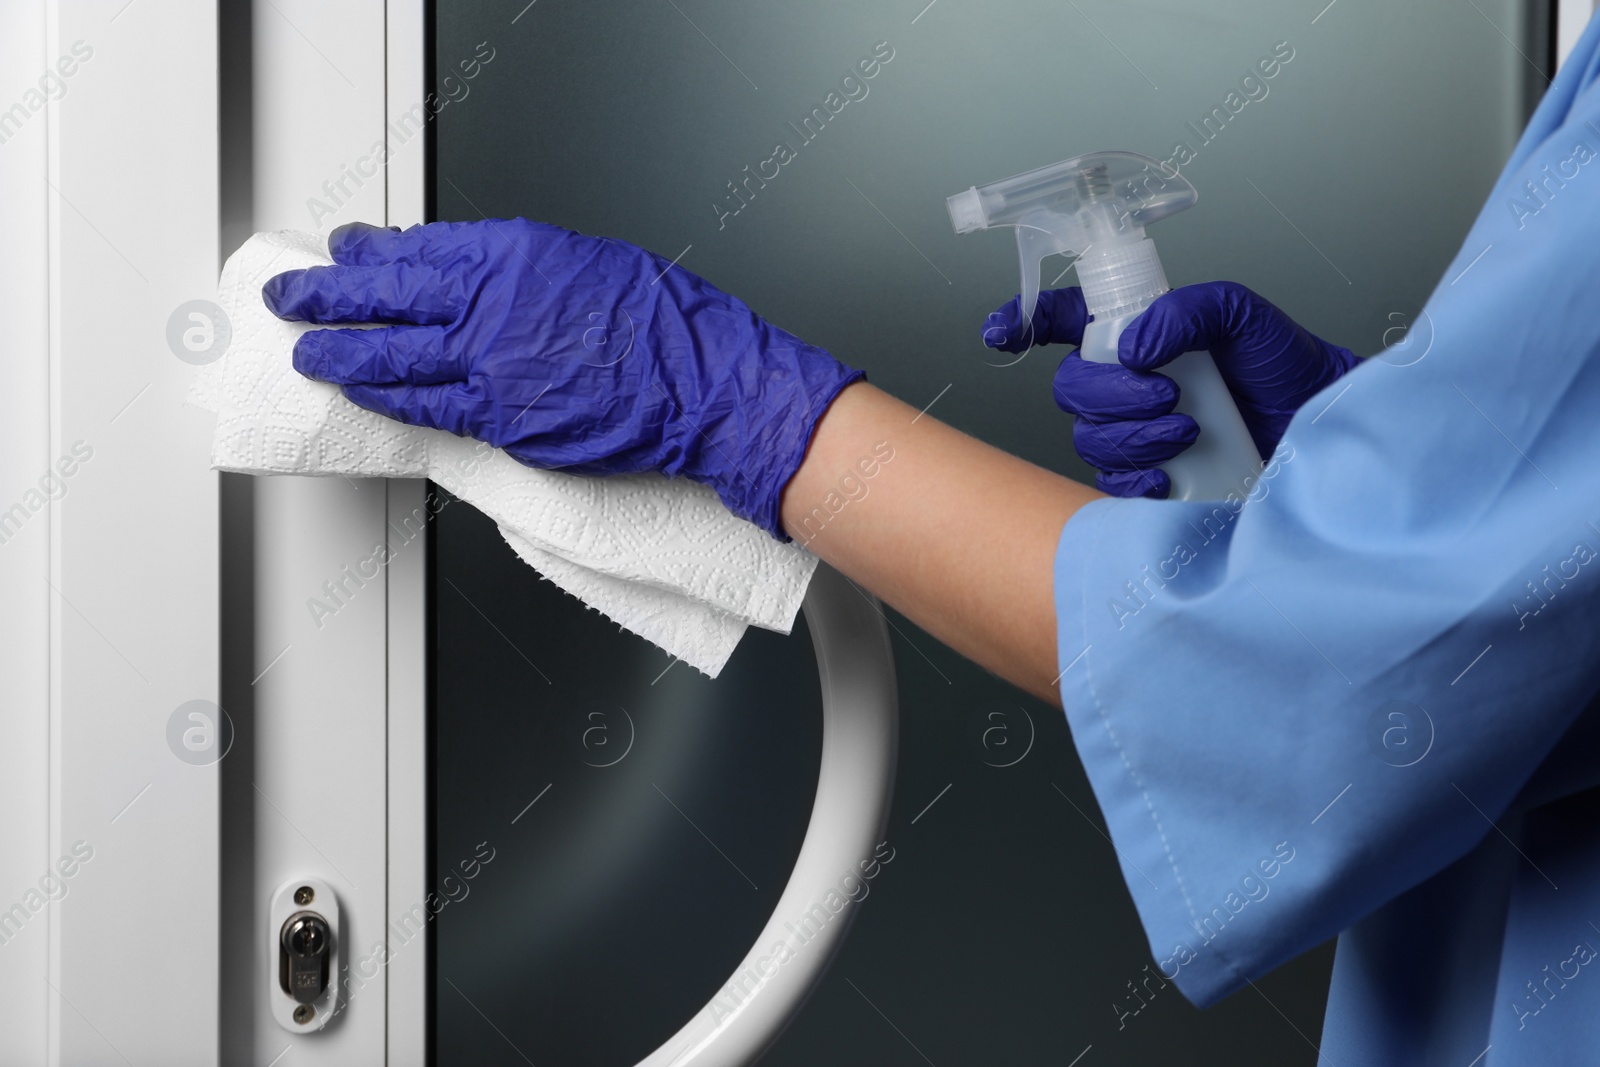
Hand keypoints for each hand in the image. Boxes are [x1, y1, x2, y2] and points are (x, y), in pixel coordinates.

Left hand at [263, 220, 862, 538]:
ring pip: (392, 358)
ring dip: (341, 353)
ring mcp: (490, 366)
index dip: (370, 254)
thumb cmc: (663, 323)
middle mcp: (491, 305)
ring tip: (306, 350)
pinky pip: (427, 407)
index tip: (344, 251)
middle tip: (290, 295)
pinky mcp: (501, 419)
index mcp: (514, 254)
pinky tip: (361, 393)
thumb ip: (522, 267)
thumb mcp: (589, 261)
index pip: (418, 250)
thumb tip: (474, 272)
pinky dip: (387, 399)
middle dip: (326, 296)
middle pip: (386, 297)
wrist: (701, 385)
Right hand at [983, 282, 1358, 497]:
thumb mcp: (1243, 316)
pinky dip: (1133, 479)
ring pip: (1089, 438)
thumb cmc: (1288, 370)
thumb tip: (1133, 347)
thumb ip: (1186, 312)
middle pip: (1069, 388)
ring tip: (1186, 430)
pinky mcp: (1150, 481)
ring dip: (1132, 435)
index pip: (1064, 321)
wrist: (1324, 435)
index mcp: (1138, 335)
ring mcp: (1135, 435)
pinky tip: (1166, 473)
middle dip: (1110, 393)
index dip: (1024, 321)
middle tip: (1167, 393)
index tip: (1003, 331)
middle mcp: (1128, 384)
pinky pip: (1110, 485)